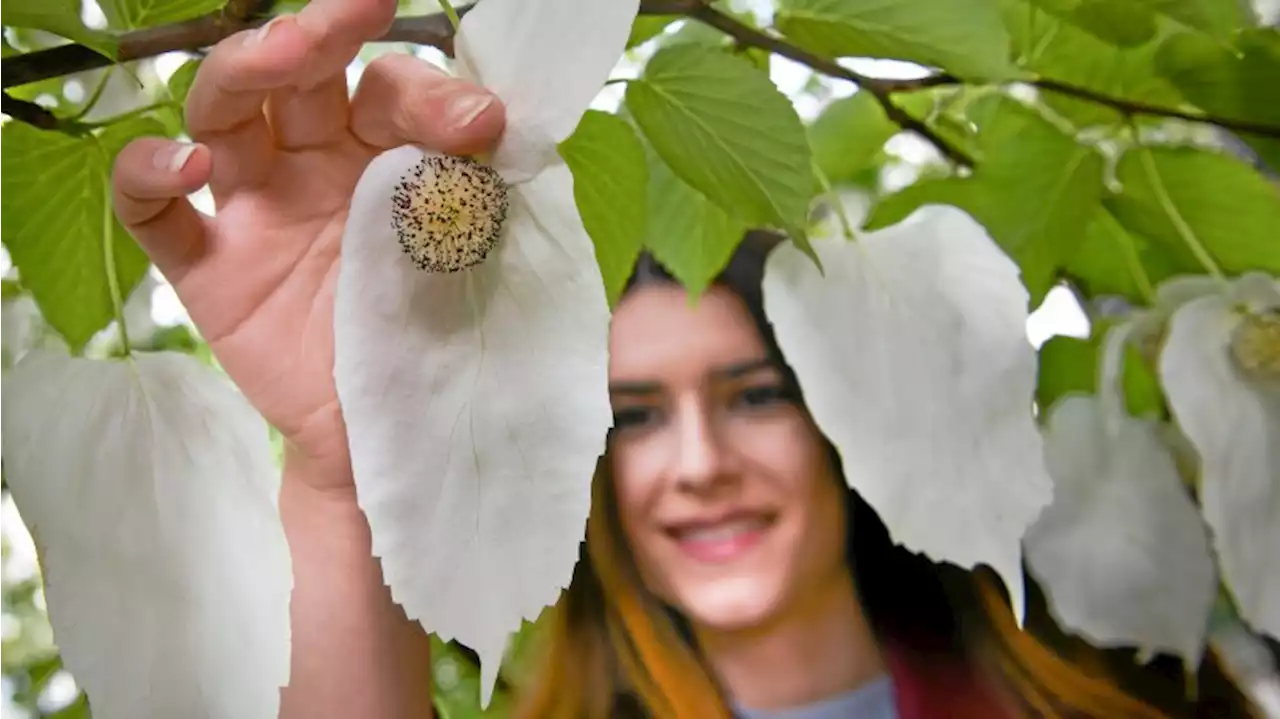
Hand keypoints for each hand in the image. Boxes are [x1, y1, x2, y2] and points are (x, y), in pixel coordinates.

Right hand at [111, 0, 504, 489]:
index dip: (428, 94)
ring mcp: (255, 210)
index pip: (387, 90)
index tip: (481, 126)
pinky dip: (149, 174)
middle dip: (325, 35)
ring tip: (283, 55)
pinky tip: (185, 165)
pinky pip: (152, 211)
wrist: (401, 428)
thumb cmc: (440, 331)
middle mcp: (312, 165)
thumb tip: (495, 117)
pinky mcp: (209, 269)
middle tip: (357, 10)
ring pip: (224, 112)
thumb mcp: (474, 253)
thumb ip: (479, 185)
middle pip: (300, 77)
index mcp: (382, 152)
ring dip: (247, 71)